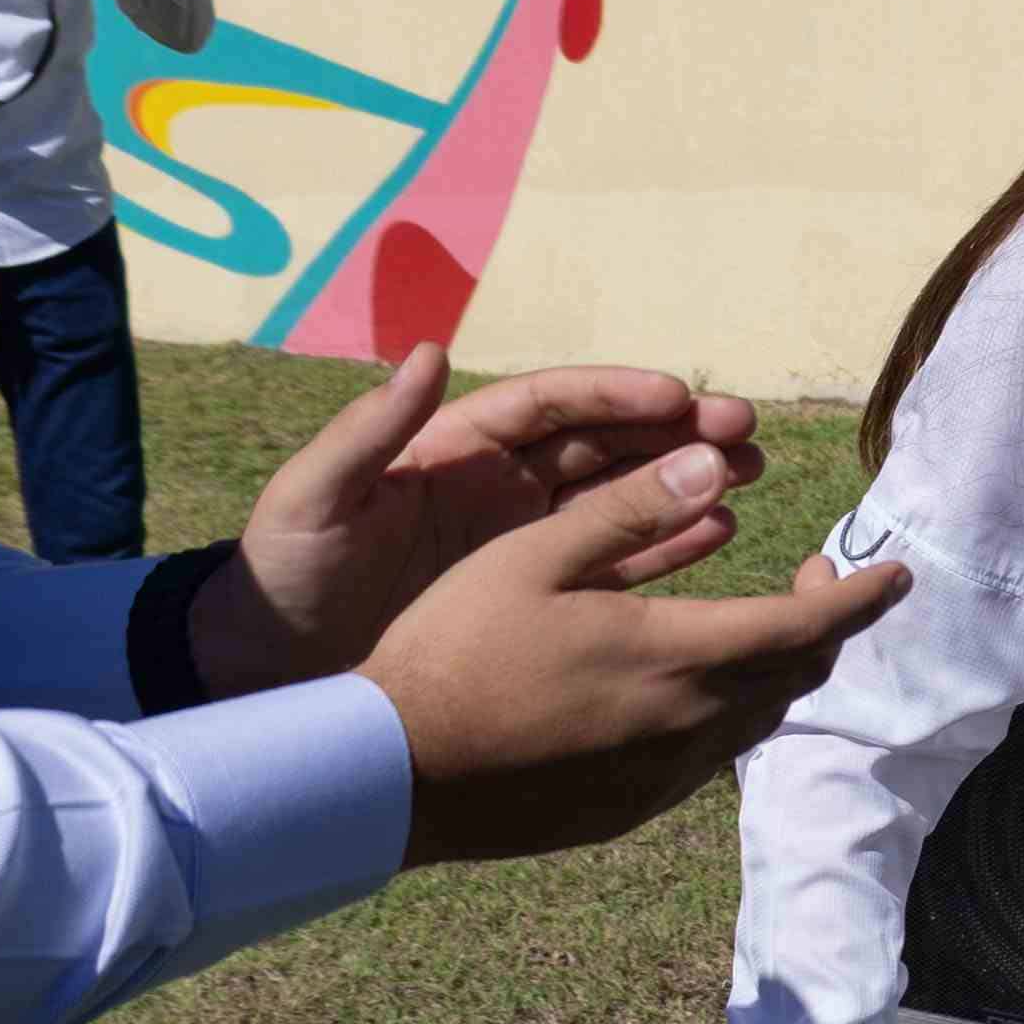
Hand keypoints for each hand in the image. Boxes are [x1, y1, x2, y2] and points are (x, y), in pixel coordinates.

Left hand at [200, 349, 772, 693]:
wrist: (273, 670)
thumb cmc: (286, 575)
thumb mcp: (314, 498)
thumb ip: (368, 430)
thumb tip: (429, 352)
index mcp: (451, 450)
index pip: (548, 406)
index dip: (612, 396)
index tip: (674, 397)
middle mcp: (499, 487)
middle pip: (603, 445)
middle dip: (673, 432)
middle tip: (742, 430)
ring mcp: (522, 544)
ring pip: (621, 499)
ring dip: (684, 482)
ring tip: (749, 474)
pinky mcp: (533, 598)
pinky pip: (613, 565)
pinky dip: (666, 548)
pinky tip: (717, 535)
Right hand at [357, 462, 909, 862]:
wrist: (392, 774)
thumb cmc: (453, 649)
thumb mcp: (532, 557)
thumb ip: (628, 512)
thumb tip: (712, 464)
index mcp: (677, 656)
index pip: (809, 625)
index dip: (863, 597)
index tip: (899, 572)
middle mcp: (690, 724)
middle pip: (797, 674)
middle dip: (826, 623)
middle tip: (816, 574)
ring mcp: (664, 776)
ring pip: (759, 719)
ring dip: (778, 667)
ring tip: (761, 620)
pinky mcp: (633, 807)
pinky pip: (711, 755)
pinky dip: (729, 708)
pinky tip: (690, 680)